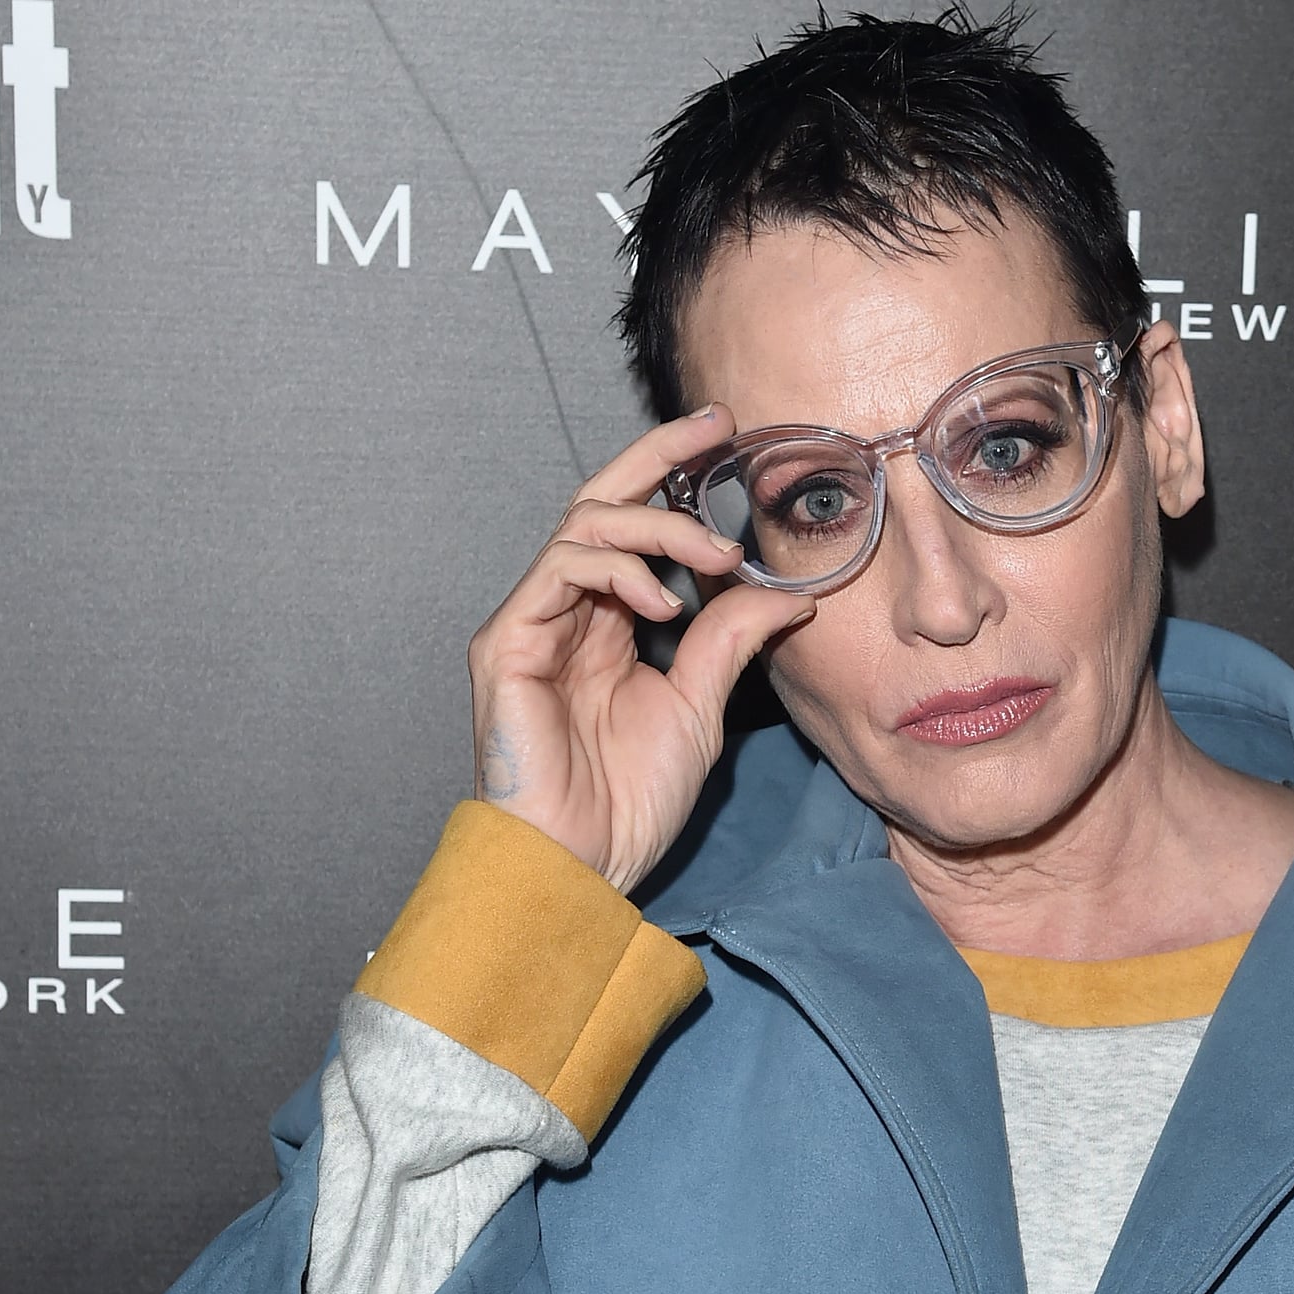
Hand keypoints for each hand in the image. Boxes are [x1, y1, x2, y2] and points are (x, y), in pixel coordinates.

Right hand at [465, 407, 815, 891]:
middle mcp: (564, 613)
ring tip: (715, 558)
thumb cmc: (628, 801)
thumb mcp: (699, 708)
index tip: (727, 437)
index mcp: (606, 625)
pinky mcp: (506, 644)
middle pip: (601, 502)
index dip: (674, 477)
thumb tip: (787, 595)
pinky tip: (663, 604)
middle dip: (657, 457)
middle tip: (717, 429)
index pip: (636, 528)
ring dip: (658, 529)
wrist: (582, 864)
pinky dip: (618, 572)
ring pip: (584, 526)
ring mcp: (531, 623)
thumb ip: (729, 643)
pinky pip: (559, 570)